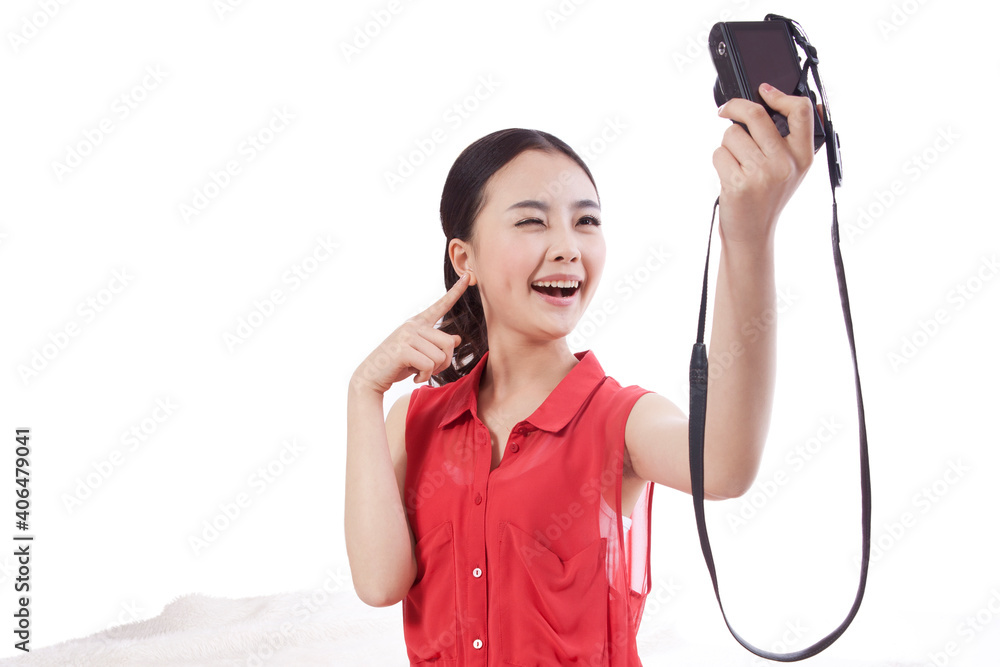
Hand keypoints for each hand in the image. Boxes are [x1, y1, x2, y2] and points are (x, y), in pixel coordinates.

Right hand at [351, 273, 469, 393]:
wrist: (372, 376)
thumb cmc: (397, 364)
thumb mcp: (420, 352)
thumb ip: (437, 345)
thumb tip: (457, 339)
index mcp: (418, 323)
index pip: (441, 306)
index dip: (455, 292)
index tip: (467, 276)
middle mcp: (413, 326)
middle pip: (448, 343)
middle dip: (444, 362)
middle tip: (431, 370)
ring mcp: (407, 336)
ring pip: (440, 357)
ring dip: (433, 371)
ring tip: (418, 372)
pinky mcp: (403, 350)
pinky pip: (428, 365)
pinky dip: (424, 376)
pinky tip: (414, 377)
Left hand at [713, 82, 815, 245]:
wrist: (752, 234)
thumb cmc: (768, 199)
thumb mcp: (793, 170)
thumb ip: (797, 140)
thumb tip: (813, 105)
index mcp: (803, 156)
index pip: (801, 111)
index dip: (780, 95)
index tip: (763, 91)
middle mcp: (785, 163)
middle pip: (755, 115)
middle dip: (734, 108)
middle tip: (725, 110)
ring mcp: (762, 174)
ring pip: (731, 135)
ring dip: (727, 145)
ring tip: (736, 164)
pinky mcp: (738, 184)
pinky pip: (719, 154)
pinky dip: (719, 161)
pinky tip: (729, 176)